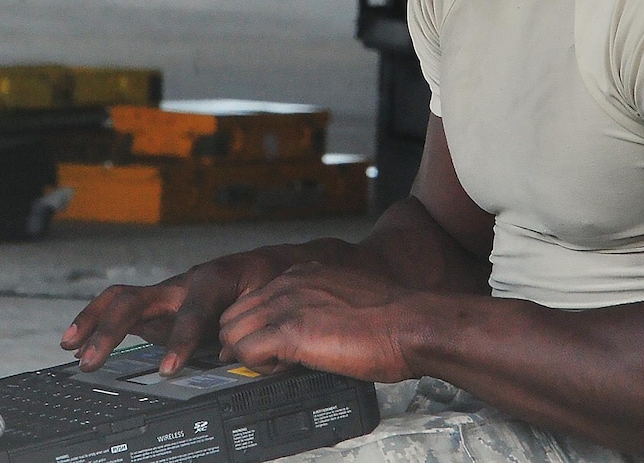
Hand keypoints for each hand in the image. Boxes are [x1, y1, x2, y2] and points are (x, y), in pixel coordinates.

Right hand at [61, 249, 300, 372]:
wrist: (271, 265)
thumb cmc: (272, 282)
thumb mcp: (273, 302)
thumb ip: (253, 329)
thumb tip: (231, 356)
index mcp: (215, 279)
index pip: (191, 311)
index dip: (179, 340)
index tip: (168, 370)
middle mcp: (183, 283)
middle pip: (138, 300)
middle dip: (111, 330)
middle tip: (93, 361)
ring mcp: (168, 294)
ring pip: (121, 300)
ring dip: (93, 323)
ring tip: (70, 347)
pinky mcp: (160, 306)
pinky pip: (123, 311)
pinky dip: (98, 324)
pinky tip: (78, 344)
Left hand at [217, 262, 426, 383]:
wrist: (411, 324)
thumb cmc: (391, 319)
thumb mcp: (345, 299)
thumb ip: (319, 306)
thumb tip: (308, 330)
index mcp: (301, 275)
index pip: (250, 301)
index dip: (256, 329)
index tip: (272, 347)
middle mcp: (288, 284)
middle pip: (233, 316)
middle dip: (244, 343)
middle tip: (273, 361)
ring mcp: (286, 306)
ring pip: (232, 333)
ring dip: (250, 355)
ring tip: (282, 365)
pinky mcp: (291, 332)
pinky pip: (247, 353)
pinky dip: (260, 368)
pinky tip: (288, 368)